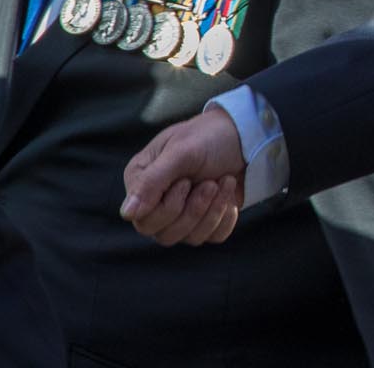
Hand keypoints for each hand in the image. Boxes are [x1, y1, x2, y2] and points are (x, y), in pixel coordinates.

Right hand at [122, 110, 248, 245]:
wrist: (246, 135)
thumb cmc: (208, 136)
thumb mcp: (181, 151)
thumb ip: (151, 182)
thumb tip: (127, 214)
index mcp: (142, 182)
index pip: (143, 220)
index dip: (169, 207)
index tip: (187, 180)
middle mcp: (156, 201)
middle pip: (165, 235)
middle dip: (194, 210)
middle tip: (210, 183)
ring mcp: (182, 213)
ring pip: (190, 238)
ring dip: (212, 211)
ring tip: (224, 182)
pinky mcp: (207, 219)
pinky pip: (212, 237)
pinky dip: (225, 218)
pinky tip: (230, 195)